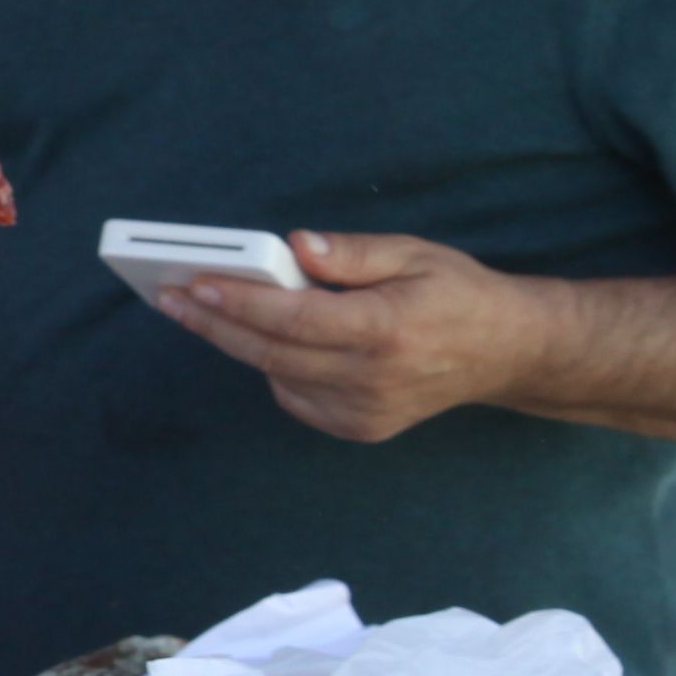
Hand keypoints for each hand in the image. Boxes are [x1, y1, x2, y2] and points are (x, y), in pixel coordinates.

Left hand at [158, 229, 548, 444]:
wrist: (506, 353)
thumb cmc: (457, 292)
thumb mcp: (412, 253)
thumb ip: (350, 252)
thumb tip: (294, 245)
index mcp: (386, 330)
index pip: (293, 319)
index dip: (239, 301)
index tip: (195, 282)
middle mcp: (373, 379)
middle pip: (273, 353)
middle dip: (215, 324)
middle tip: (169, 297)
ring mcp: (367, 412)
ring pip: (279, 377)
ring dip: (237, 344)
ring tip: (199, 310)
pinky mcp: (363, 429)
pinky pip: (298, 398)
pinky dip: (274, 368)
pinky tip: (263, 339)